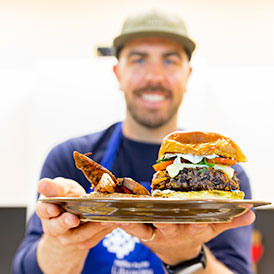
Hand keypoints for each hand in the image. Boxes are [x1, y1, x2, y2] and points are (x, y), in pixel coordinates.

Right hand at [36, 177, 117, 248]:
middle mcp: (54, 226)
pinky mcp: (82, 241)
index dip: (47, 209)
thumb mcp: (61, 187)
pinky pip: (92, 240)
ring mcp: (68, 236)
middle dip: (65, 223)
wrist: (75, 211)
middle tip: (74, 219)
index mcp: (46, 210)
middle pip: (57, 228)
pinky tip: (111, 223)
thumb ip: (54, 187)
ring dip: (91, 228)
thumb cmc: (66, 196)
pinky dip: (102, 232)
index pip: (43, 210)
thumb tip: (42, 184)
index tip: (53, 208)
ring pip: (78, 237)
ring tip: (103, 219)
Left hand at [118, 209, 254, 264]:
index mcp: (191, 228)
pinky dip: (125, 223)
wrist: (179, 251)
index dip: (195, 218)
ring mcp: (157, 232)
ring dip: (134, 221)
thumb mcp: (213, 228)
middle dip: (162, 217)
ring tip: (123, 212)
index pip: (195, 222)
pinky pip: (133, 228)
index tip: (192, 211)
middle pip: (166, 223)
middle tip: (152, 208)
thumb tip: (251, 212)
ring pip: (144, 227)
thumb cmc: (195, 232)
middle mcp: (173, 230)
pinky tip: (116, 215)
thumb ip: (231, 220)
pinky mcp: (144, 232)